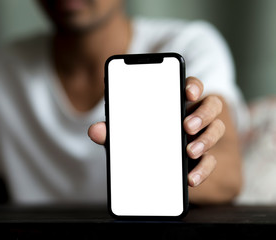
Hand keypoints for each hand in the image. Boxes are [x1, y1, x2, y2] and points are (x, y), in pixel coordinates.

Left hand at [88, 76, 224, 187]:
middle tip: (186, 125)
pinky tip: (191, 178)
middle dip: (202, 114)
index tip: (187, 92)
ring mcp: (203, 137)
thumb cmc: (143, 142)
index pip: (190, 86)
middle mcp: (194, 116)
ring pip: (217, 130)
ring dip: (206, 140)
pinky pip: (211, 161)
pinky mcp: (205, 159)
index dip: (192, 86)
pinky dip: (203, 170)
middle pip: (211, 105)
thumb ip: (114, 132)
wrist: (156, 171)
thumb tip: (95, 131)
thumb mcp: (128, 136)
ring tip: (189, 151)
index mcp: (176, 104)